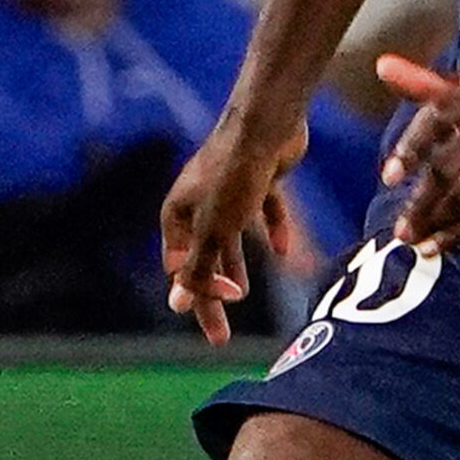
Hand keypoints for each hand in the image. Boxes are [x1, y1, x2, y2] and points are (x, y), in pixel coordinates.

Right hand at [161, 119, 308, 343]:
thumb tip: (180, 303)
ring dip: (234, 265)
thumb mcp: (216, 231)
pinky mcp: (258, 177)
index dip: (198, 297)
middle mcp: (197, 201)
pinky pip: (261, 210)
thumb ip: (201, 268)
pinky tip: (282, 249)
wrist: (267, 123)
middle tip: (221, 336)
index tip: (221, 322)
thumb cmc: (235, 177)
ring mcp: (227, 189)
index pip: (182, 269)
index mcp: (177, 214)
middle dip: (213, 294)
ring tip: (242, 292)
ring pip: (229, 237)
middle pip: (203, 258)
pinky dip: (270, 228)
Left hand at [377, 54, 459, 254]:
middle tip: (398, 227)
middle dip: (422, 200)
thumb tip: (380, 66)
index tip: (390, 176)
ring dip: (438, 220)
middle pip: (451, 164)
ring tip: (412, 239)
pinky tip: (439, 245)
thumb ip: (425, 84)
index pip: (438, 116)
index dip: (412, 146)